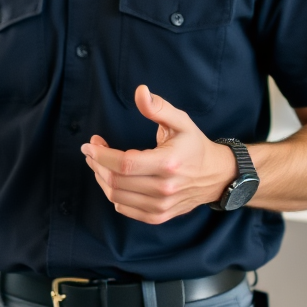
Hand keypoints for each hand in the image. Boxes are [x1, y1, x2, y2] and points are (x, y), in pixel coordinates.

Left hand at [80, 84, 235, 223]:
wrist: (217, 176)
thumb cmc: (194, 146)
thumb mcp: (181, 121)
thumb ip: (158, 107)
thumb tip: (140, 91)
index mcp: (168, 164)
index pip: (124, 164)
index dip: (101, 154)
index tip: (89, 144)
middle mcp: (164, 189)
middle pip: (116, 181)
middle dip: (96, 163)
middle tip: (92, 150)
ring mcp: (161, 206)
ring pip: (116, 196)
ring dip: (100, 178)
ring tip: (98, 162)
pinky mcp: (159, 215)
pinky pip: (123, 208)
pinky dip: (112, 193)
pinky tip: (112, 178)